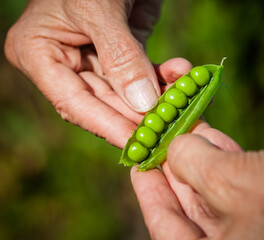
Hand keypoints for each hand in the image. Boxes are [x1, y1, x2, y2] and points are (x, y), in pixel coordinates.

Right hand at [4, 0, 192, 147]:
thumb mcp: (98, 7)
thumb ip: (120, 57)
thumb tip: (143, 104)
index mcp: (40, 54)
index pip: (72, 103)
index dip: (105, 126)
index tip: (135, 145)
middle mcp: (65, 64)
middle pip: (103, 104)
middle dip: (136, 118)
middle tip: (166, 132)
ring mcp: (95, 61)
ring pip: (126, 94)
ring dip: (157, 100)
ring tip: (182, 106)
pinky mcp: (122, 54)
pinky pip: (142, 75)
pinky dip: (164, 78)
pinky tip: (183, 74)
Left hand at [131, 121, 263, 239]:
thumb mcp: (233, 183)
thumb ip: (196, 164)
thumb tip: (177, 146)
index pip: (164, 225)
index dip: (149, 192)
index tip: (138, 168)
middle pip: (187, 207)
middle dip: (174, 168)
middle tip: (161, 141)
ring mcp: (247, 231)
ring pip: (213, 194)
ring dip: (201, 159)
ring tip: (187, 133)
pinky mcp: (261, 213)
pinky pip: (237, 188)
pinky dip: (225, 162)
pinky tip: (214, 140)